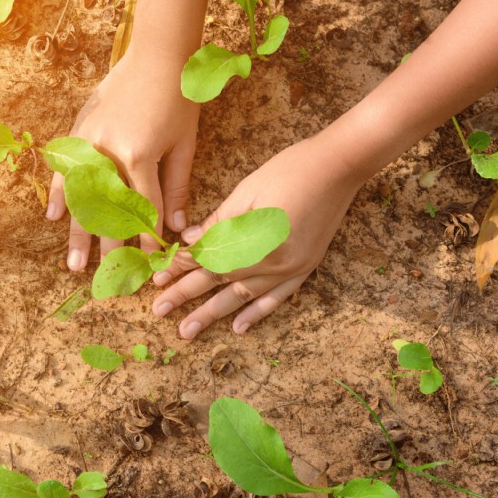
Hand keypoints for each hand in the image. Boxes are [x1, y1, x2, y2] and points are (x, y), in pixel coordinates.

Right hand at [46, 47, 200, 270]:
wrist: (158, 54)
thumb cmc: (179, 98)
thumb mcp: (184, 144)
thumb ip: (177, 187)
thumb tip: (176, 227)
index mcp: (139, 156)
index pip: (143, 209)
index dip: (147, 239)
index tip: (150, 263)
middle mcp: (108, 152)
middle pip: (107, 211)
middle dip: (107, 248)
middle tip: (104, 280)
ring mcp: (88, 140)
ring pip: (81, 197)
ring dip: (77, 233)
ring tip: (75, 264)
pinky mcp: (79, 129)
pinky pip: (65, 168)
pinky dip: (60, 193)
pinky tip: (55, 217)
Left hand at [151, 135, 363, 338]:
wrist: (340, 166)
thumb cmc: (290, 170)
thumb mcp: (247, 191)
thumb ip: (219, 222)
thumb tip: (190, 242)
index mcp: (254, 240)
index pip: (208, 259)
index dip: (181, 267)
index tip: (157, 278)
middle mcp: (272, 262)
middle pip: (220, 282)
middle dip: (186, 296)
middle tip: (159, 312)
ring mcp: (291, 268)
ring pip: (244, 297)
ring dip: (213, 314)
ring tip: (187, 331)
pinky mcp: (305, 267)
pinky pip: (277, 298)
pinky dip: (257, 314)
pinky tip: (238, 328)